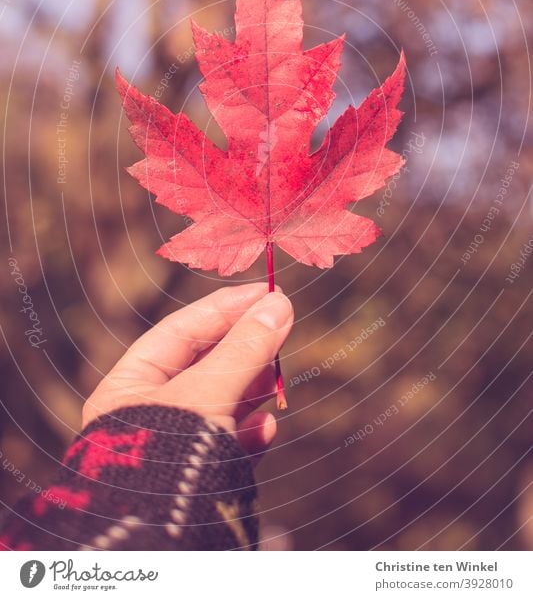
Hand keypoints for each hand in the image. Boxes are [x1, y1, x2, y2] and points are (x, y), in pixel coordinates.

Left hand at [82, 283, 292, 461]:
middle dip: (244, 348)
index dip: (225, 308)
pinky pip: (225, 443)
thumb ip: (244, 348)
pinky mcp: (194, 476)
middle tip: (281, 328)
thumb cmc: (170, 453)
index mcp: (130, 384)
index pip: (181, 330)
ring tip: (279, 379)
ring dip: (252, 388)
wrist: (160, 540)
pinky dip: (248, 432)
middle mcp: (148, 412)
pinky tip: (267, 428)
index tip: (266, 293)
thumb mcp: (210, 390)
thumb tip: (279, 304)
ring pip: (219, 403)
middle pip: (203, 365)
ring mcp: (172, 445)